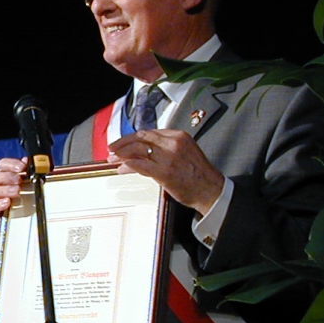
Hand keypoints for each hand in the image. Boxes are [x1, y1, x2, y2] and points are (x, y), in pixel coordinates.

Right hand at [0, 157, 27, 224]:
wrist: (28, 226)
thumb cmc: (30, 203)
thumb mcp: (34, 187)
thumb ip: (32, 173)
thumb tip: (29, 161)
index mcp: (6, 178)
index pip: (2, 165)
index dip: (10, 164)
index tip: (22, 167)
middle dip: (6, 177)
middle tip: (19, 180)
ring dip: (3, 190)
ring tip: (17, 192)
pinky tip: (7, 203)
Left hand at [107, 130, 223, 215]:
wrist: (211, 190)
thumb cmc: (199, 174)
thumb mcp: (185, 152)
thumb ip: (167, 148)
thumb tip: (146, 149)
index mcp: (178, 136)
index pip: (149, 132)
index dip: (133, 137)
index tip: (124, 142)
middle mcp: (173, 143)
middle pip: (141, 137)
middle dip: (123, 143)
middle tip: (113, 149)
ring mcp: (168, 157)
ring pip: (138, 150)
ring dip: (122, 155)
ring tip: (113, 159)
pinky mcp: (164, 172)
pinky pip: (140, 165)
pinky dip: (128, 166)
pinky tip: (122, 169)